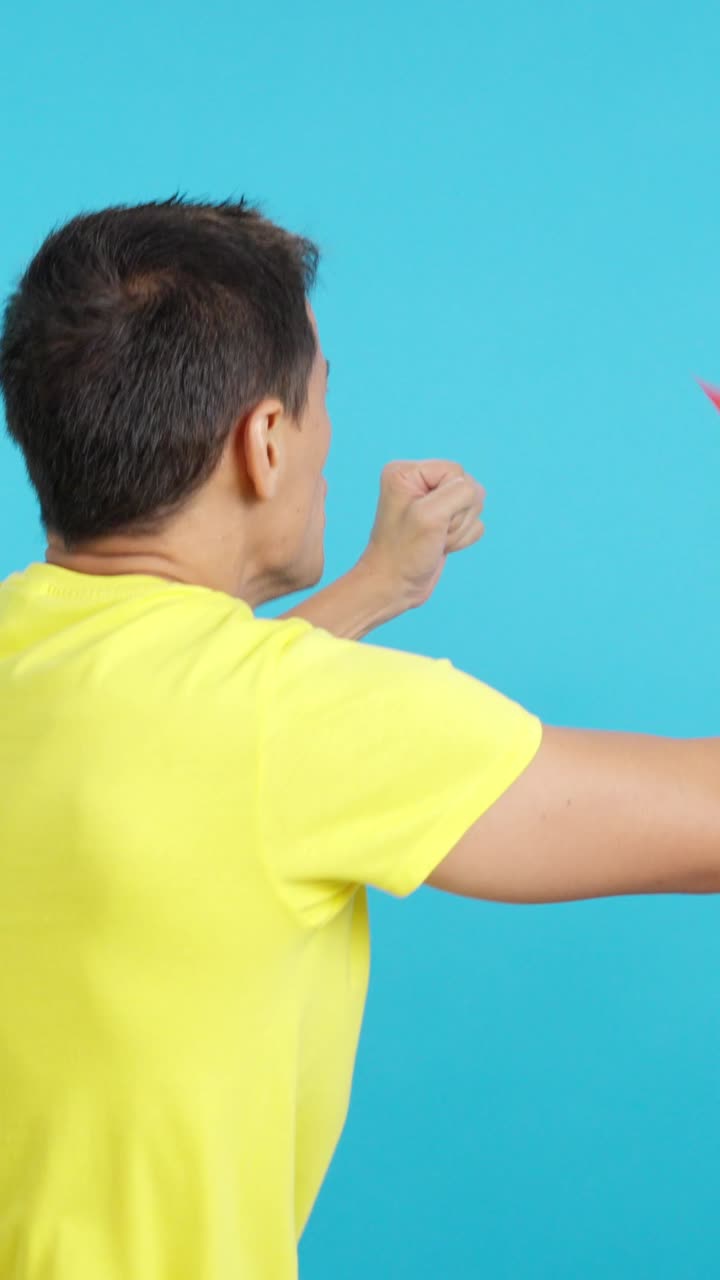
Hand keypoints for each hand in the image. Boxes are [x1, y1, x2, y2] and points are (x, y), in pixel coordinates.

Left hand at [358, 459, 485, 608]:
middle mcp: (419, 482)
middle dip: (457, 517)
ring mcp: (434, 502)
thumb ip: (460, 492)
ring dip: (459, 530)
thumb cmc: (404, 552)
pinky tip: (440, 546)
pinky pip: (475, 522)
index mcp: (407, 472)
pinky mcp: (445, 520)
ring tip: (434, 541)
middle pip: (468, 487)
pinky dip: (463, 538)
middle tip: (432, 534)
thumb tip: (475, 492)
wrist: (395, 586)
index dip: (452, 499)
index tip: (429, 520)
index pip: (455, 471)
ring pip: (475, 506)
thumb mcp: (431, 515)